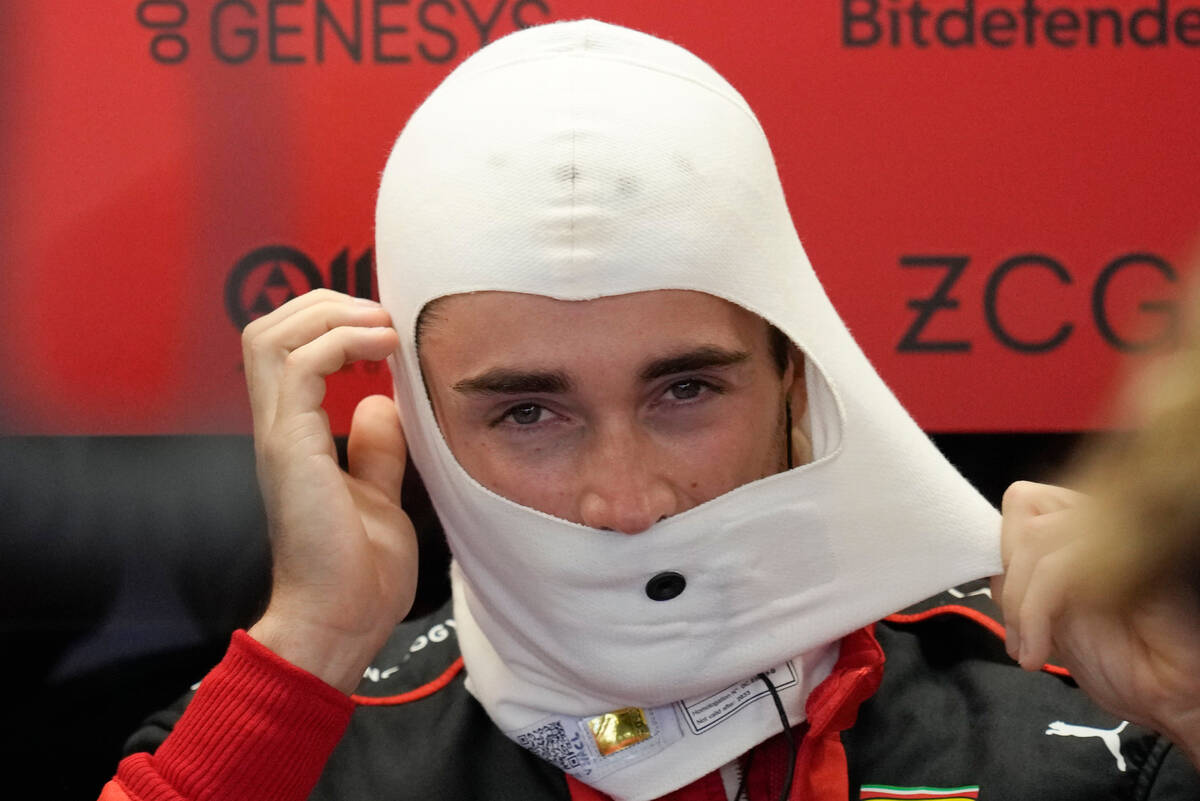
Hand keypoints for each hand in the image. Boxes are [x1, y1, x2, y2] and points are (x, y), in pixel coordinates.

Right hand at [242, 289, 416, 693]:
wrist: (342, 623)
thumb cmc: (358, 573)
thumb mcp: (378, 495)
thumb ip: (376, 450)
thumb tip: (382, 404)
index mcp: (294, 436)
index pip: (285, 350)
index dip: (328, 321)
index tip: (382, 327)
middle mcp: (277, 428)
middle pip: (268, 329)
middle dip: (324, 302)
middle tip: (379, 314)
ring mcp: (279, 436)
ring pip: (271, 337)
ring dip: (331, 315)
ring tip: (381, 325)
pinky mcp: (291, 448)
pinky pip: (299, 367)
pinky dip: (339, 342)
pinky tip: (381, 349)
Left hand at [992, 480, 1199, 766]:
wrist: (1169, 702)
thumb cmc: (1118, 662)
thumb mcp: (1049, 612)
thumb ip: (1023, 575)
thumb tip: (989, 558)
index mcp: (1089, 529)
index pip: (1025, 501)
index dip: (1005, 549)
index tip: (1008, 602)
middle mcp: (1108, 524)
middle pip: (1027, 508)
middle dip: (1010, 575)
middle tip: (1018, 630)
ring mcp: (1127, 539)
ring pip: (1038, 539)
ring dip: (1020, 604)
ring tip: (1028, 650)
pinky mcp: (1139, 565)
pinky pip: (1061, 568)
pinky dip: (1035, 614)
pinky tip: (1040, 653)